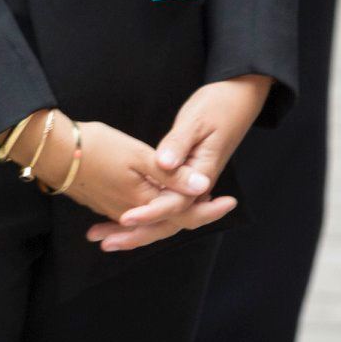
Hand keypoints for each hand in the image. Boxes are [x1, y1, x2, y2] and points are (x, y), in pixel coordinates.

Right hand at [10, 113, 208, 228]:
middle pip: (170, 221)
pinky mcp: (102, 204)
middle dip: (195, 214)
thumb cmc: (94, 146)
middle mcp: (132, 213)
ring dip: (174, 215)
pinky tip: (156, 204)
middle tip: (219, 206)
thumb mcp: (137, 155)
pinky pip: (133, 216)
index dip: (209, 208)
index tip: (231, 202)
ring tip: (195, 206)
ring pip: (152, 220)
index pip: (185, 212)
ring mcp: (115, 210)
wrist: (51, 150)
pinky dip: (149, 213)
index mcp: (145, 201)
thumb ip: (171, 173)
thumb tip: (203, 186)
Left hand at [85, 75, 272, 251]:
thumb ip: (179, 145)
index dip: (149, 213)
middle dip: (137, 234)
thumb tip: (165, 164)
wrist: (238, 99)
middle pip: (168, 220)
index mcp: (202, 174)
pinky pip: (162, 205)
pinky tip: (116, 219)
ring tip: (102, 238)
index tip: (124, 219)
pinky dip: (142, 215)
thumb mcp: (196, 122)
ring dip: (135, 230)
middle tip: (105, 242)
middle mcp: (197, 186)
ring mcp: (191, 185)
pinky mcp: (184, 179)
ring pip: (164, 217)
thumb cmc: (218, 107)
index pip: (175, 203)